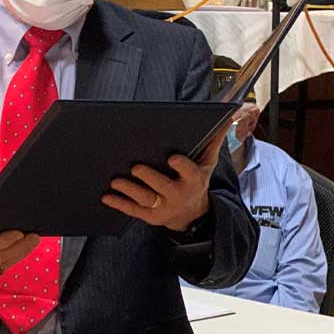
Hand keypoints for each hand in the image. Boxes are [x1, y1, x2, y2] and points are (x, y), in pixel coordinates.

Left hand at [101, 120, 231, 231]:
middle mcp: (178, 195)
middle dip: (150, 178)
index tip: (172, 157)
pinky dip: (119, 204)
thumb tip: (226, 117)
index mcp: (193, 181)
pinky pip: (133, 211)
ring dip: (130, 190)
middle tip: (135, 167)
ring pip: (146, 199)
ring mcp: (163, 208)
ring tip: (115, 180)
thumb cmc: (196, 181)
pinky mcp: (150, 216)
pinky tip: (106, 196)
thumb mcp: (207, 164)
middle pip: (164, 187)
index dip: (182, 166)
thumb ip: (212, 142)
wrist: (192, 214)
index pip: (190, 173)